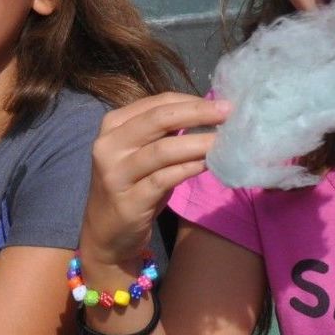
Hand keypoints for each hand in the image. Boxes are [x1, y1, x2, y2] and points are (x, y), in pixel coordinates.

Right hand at [80, 93, 227, 278]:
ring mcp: (115, 174)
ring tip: (223, 141)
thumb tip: (208, 113)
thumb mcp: (141, 153)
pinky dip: (189, 169)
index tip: (222, 104)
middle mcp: (108, 146)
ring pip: (163, 150)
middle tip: (229, 113)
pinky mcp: (128, 201)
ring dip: (198, 143)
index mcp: (112, 126)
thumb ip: (163, 133)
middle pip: (158, 119)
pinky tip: (208, 165)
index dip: (192, 101)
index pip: (157, 103)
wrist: (106, 233)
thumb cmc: (131, 188)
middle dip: (198, 113)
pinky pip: (164, 179)